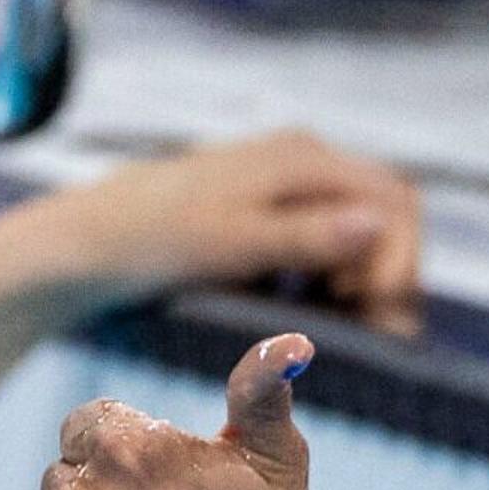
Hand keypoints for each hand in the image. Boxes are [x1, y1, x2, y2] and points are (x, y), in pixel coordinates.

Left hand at [0, 131, 424, 333]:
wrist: (87, 242)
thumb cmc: (152, 240)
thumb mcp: (233, 243)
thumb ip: (307, 235)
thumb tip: (376, 224)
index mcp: (303, 158)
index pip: (397, 201)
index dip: (401, 261)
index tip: (373, 312)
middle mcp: (305, 160)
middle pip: (389, 214)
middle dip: (391, 274)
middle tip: (370, 331)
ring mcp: (290, 183)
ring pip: (365, 231)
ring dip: (367, 279)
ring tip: (344, 325)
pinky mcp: (274, 209)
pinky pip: (333, 241)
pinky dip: (338, 278)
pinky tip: (312, 308)